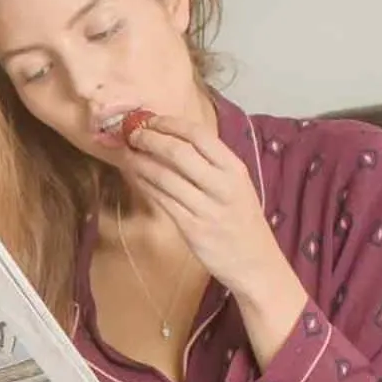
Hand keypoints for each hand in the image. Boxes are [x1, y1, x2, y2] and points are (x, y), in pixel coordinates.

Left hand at [120, 114, 309, 361]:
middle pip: (178, 152)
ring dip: (140, 161)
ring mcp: (206, 208)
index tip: (150, 119)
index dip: (170, 123)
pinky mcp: (191, 228)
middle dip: (149, 139)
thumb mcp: (236, 185)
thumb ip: (210, 163)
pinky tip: (135, 176)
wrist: (255, 263)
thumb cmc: (241, 220)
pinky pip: (161, 200)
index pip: (199, 135)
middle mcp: (222, 185)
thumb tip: (173, 138)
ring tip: (126, 152)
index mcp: (234, 169)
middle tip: (131, 133)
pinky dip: (144, 185)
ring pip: (164, 176)